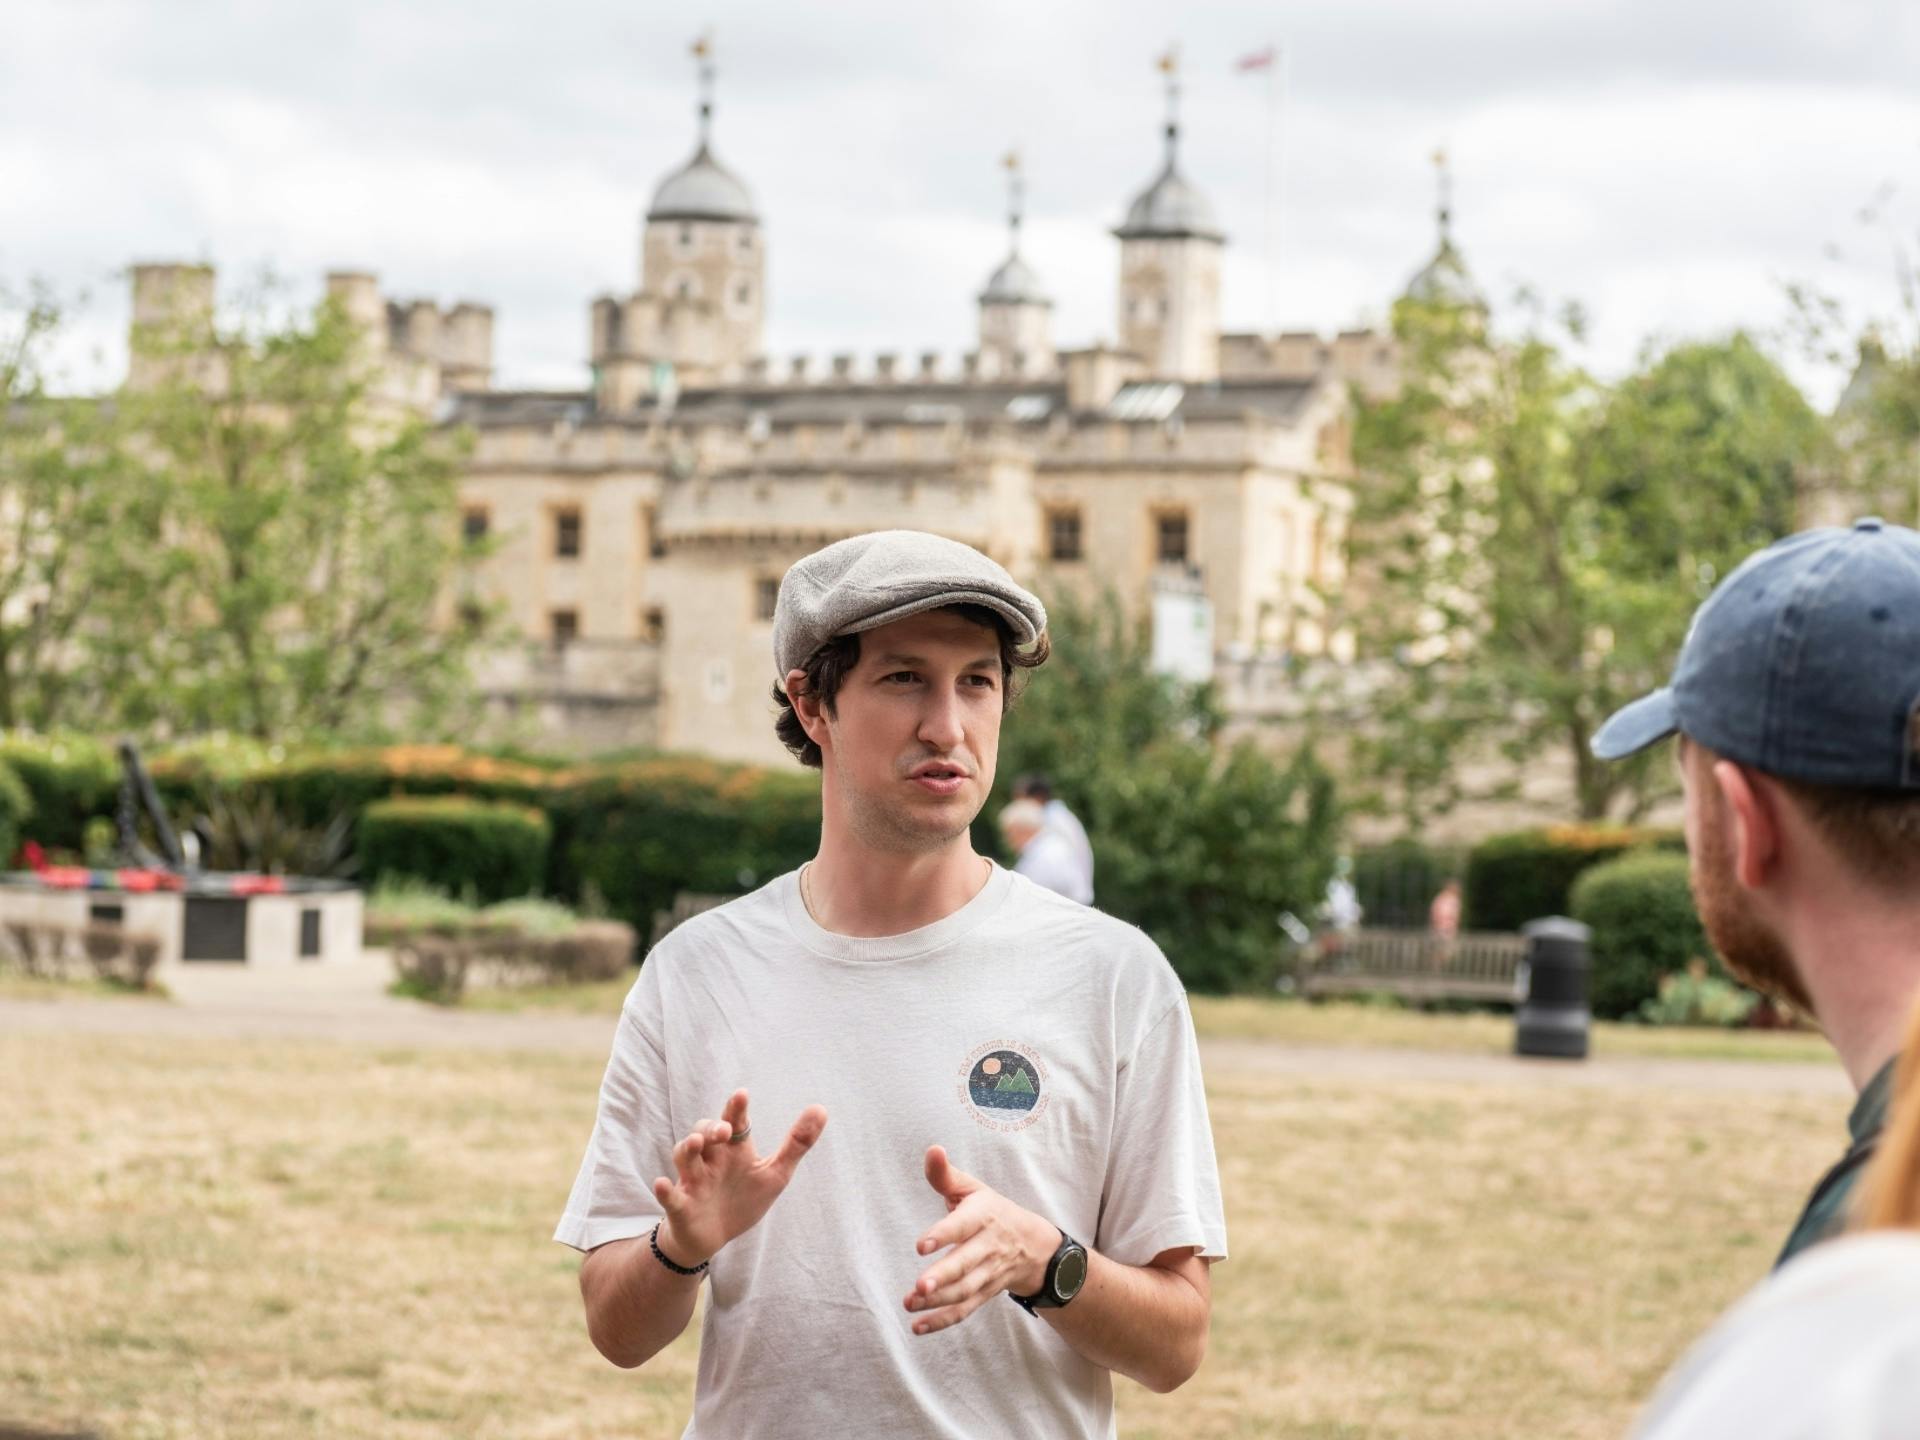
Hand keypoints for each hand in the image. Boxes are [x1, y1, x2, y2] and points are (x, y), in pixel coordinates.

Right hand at [651, 1089, 827, 1267]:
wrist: (715, 1236)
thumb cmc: (744, 1198)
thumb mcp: (775, 1173)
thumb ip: (797, 1143)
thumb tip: (821, 1109)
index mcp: (734, 1150)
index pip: (734, 1123)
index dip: (736, 1109)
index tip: (742, 1095)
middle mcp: (711, 1159)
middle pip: (705, 1133)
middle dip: (711, 1128)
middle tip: (723, 1130)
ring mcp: (694, 1181)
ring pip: (684, 1157)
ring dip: (687, 1148)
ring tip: (696, 1143)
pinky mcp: (681, 1206)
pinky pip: (670, 1196)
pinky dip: (665, 1190)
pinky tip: (662, 1184)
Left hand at [904, 1145, 1058, 1334]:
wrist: (1034, 1245)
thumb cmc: (991, 1211)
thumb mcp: (972, 1188)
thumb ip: (945, 1174)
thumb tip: (932, 1150)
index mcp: (983, 1216)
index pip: (963, 1225)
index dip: (942, 1235)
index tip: (921, 1245)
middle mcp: (988, 1246)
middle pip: (965, 1264)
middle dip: (943, 1276)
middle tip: (919, 1286)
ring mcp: (988, 1273)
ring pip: (965, 1290)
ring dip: (938, 1300)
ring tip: (910, 1302)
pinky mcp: (985, 1293)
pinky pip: (965, 1309)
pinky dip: (942, 1320)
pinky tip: (918, 1325)